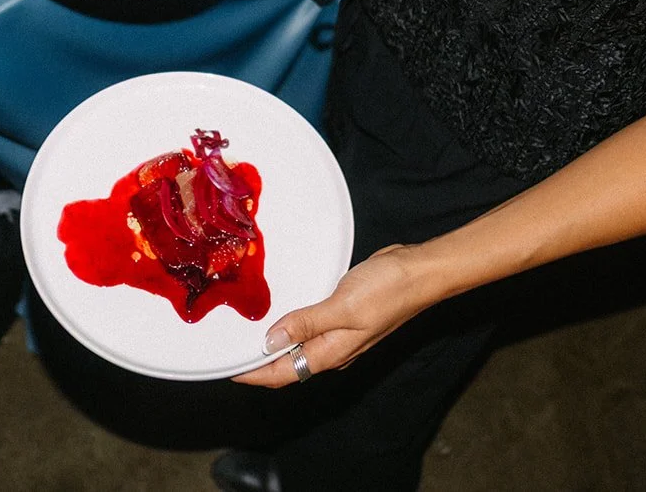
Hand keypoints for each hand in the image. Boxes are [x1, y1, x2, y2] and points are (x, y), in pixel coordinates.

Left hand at [232, 244, 426, 387]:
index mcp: (331, 353)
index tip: (226, 368)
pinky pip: (307, 324)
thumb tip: (270, 342)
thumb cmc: (388, 290)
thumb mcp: (342, 307)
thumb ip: (306, 324)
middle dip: (256, 361)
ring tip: (243, 331)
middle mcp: (332, 348)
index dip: (252, 374)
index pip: (282, 373)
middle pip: (286, 364)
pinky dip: (288, 323)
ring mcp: (337, 331)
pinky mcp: (340, 312)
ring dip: (271, 341)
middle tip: (227, 349)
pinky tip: (277, 311)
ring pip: (296, 345)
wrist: (419, 272)